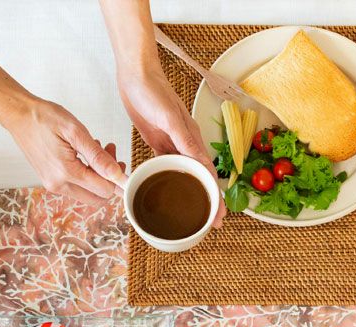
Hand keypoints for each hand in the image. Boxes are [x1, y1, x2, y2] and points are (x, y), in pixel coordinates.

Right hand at [1, 94, 126, 205]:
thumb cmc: (44, 118)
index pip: (104, 189)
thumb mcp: (75, 131)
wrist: (18, 115)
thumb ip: (97, 155)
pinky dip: (86, 176)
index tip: (119, 160)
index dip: (117, 178)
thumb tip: (117, 174)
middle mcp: (59, 185)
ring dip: (98, 177)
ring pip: (88, 194)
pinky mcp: (51, 183)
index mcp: (66, 173)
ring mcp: (53, 186)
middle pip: (98, 198)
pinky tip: (85, 156)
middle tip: (110, 155)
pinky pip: (77, 188)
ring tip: (97, 150)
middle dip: (109, 180)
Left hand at [118, 64, 224, 226]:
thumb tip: (200, 162)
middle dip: (207, 201)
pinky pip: (168, 165)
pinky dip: (172, 179)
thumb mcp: (169, 117)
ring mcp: (173, 144)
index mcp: (192, 139)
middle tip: (208, 224)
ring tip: (193, 213)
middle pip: (200, 178)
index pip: (209, 175)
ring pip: (186, 174)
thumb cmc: (153, 92)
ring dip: (191, 193)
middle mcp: (186, 144)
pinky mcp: (159, 142)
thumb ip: (184, 139)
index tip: (219, 217)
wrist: (136, 74)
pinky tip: (169, 190)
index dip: (215, 198)